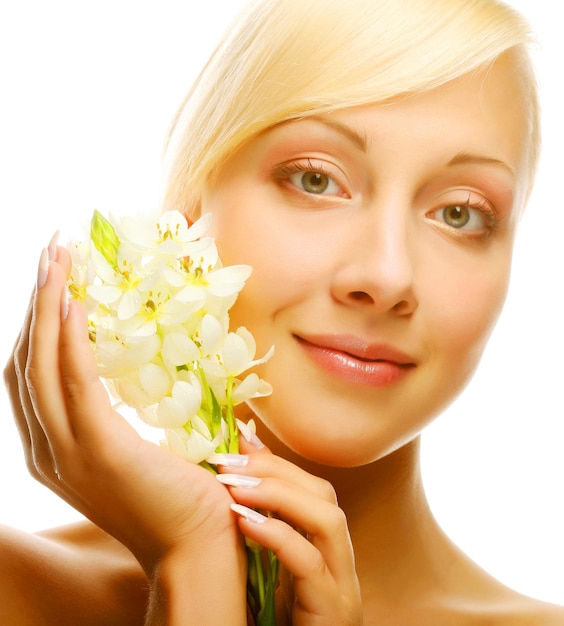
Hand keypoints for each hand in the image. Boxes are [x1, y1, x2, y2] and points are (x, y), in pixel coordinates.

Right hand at [4, 243, 246, 622]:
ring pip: (39, 363)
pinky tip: (73, 302)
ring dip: (46, 304)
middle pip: (24, 359)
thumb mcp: (137, 450)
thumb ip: (118, 416)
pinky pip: (75, 383)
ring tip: (57, 257)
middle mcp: (46, 450)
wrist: (196, 546)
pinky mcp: (99, 450)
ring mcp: (65, 453)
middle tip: (50, 250)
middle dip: (34, 300)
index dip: (35, 322)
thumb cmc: (178, 493)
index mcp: (52, 449)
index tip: (53, 278)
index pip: (30, 373)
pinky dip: (69, 339)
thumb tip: (136, 368)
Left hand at [214, 440, 362, 624]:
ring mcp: (341, 588)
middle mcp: (339, 563)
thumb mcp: (263, 573)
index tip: (237, 438)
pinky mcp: (333, 612)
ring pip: (328, 520)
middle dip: (275, 470)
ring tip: (231, 484)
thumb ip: (257, 528)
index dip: (275, 460)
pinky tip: (242, 521)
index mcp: (322, 550)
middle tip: (227, 458)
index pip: (310, 488)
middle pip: (322, 495)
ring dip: (278, 494)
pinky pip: (310, 564)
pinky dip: (277, 535)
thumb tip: (232, 478)